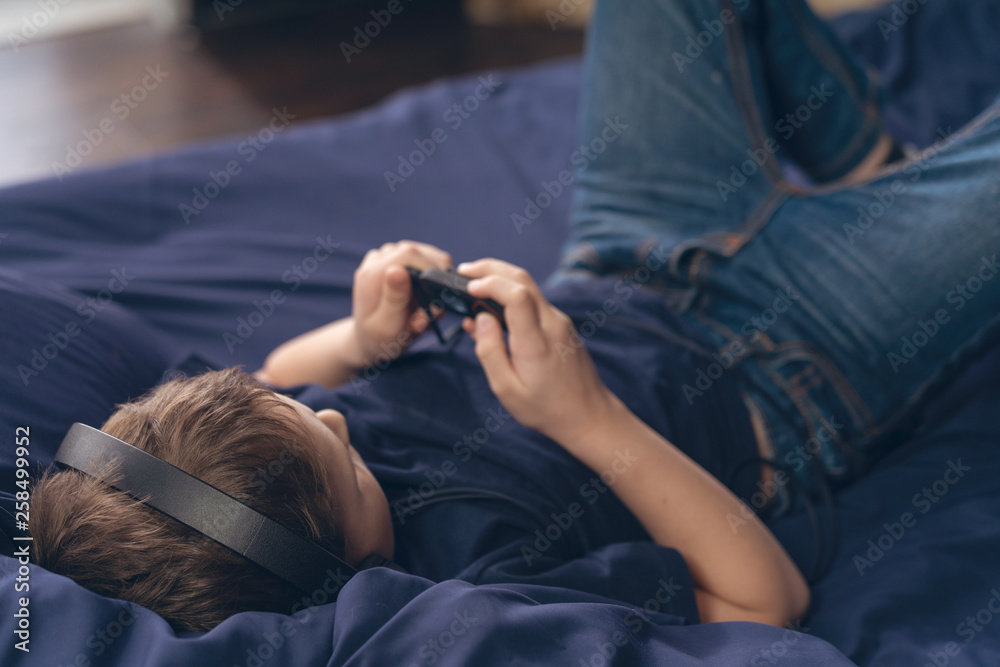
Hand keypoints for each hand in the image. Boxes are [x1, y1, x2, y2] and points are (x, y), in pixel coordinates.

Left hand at [352, 240, 451, 365]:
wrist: (370, 339)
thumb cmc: (378, 338)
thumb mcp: (386, 326)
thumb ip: (393, 298)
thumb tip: (397, 270)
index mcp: (371, 273)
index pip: (410, 253)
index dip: (431, 271)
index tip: (436, 300)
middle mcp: (377, 260)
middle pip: (421, 253)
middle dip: (434, 281)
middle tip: (432, 313)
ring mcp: (387, 258)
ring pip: (426, 256)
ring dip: (434, 283)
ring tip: (427, 311)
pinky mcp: (397, 261)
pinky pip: (424, 262)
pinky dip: (431, 281)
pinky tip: (425, 302)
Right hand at [458, 258, 615, 443]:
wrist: (588, 415)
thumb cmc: (545, 408)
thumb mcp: (507, 389)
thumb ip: (489, 351)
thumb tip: (480, 318)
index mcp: (536, 342)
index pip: (516, 294)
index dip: (490, 283)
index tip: (468, 288)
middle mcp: (552, 324)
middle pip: (522, 279)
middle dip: (490, 268)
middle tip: (464, 271)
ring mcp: (560, 322)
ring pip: (529, 287)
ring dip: (501, 280)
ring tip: (473, 288)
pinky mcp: (561, 325)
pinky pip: (534, 302)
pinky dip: (511, 296)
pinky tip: (494, 310)